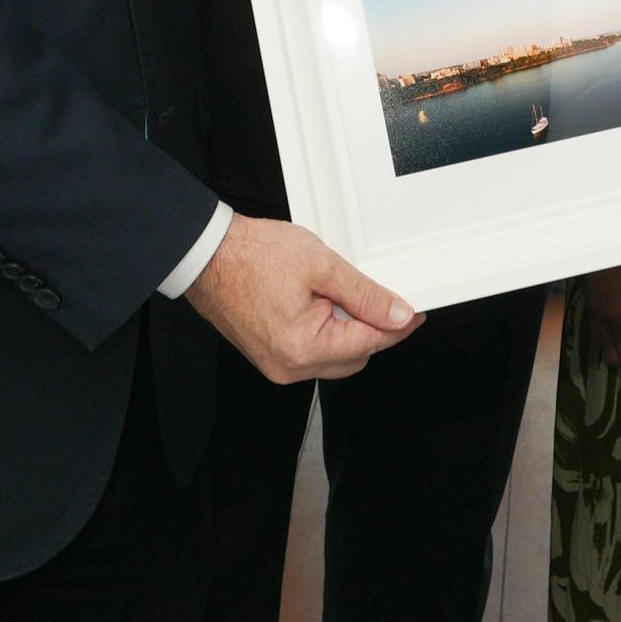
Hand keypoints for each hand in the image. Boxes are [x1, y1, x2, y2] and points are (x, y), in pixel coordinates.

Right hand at [185, 213, 417, 382]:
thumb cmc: (251, 255)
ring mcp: (277, 365)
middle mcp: (290, 367)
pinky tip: (317, 302)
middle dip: (369, 328)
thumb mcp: (322, 265)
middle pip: (355, 356)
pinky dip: (324, 331)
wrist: (206, 254)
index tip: (414, 312)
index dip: (397, 325)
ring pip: (334, 357)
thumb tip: (398, 314)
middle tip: (372, 293)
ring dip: (345, 329)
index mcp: (304, 348)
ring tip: (334, 292)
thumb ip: (364, 294)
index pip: (371, 343)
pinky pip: (311, 351)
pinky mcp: (269, 355)